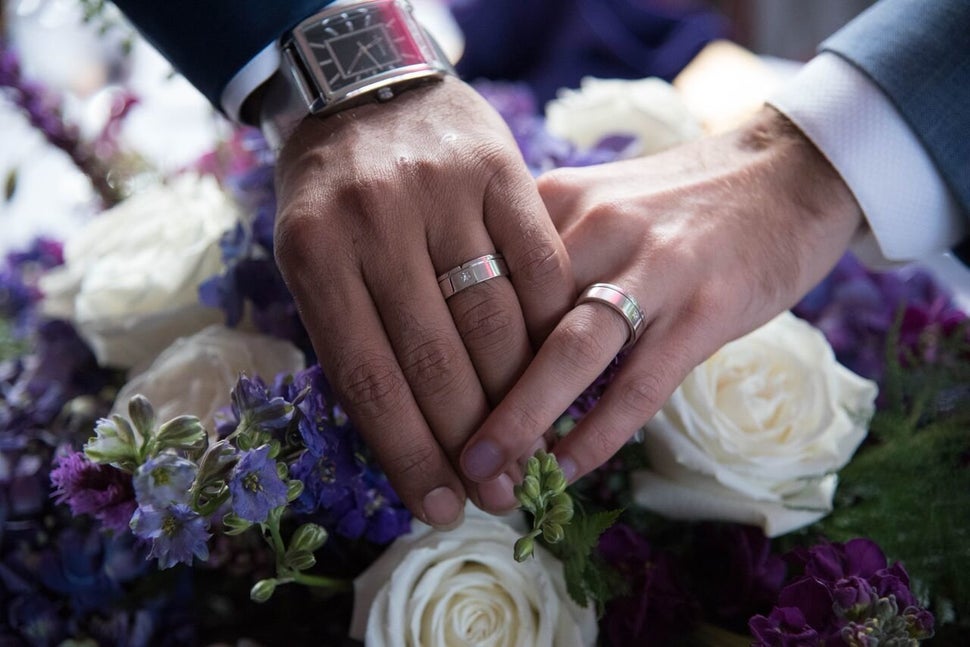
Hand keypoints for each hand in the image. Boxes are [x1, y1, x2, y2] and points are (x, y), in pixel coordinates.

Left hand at [272, 77, 572, 526]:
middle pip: (432, 360)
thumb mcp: (311, 251)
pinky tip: (556, 374)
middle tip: (494, 494)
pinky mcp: (502, 169)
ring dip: (519, 401)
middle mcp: (376, 220)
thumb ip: (347, 329)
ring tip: (529, 455)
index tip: (439, 504)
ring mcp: (443, 191)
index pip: (367, 378)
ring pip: (492, 321)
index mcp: (313, 252)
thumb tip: (396, 432)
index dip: (408, 454)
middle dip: (467, 442)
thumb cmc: (334, 186)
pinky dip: (549, 328)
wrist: (370, 83)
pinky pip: (538, 267)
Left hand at [460, 106, 864, 502]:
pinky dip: (598, 433)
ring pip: (571, 352)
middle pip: (513, 317)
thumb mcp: (595, 202)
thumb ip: (540, 253)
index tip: (417, 398)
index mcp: (555, 200)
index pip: (477, 277)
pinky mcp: (707, 305)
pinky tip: (568, 470)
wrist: (786, 169)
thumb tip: (476, 325)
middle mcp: (594, 226)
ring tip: (487, 475)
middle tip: (437, 452)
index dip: (443, 343)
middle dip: (468, 392)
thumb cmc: (677, 201)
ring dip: (522, 420)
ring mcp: (654, 265)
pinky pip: (639, 383)